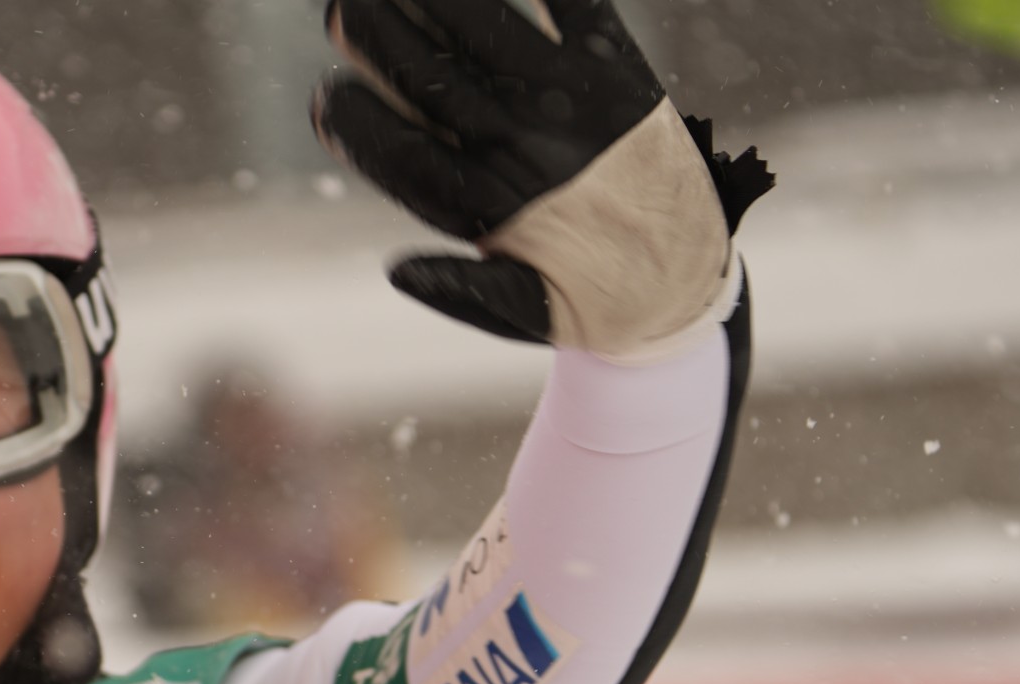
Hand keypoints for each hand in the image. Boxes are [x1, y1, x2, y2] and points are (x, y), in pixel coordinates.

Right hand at [313, 0, 771, 359]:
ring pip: (487, 31)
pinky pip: (572, 5)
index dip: (358, 126)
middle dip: (377, 39)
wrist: (695, 275)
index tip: (324, 100)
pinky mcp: (618, 70)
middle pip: (434, 82)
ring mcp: (578, 103)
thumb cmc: (596, 299)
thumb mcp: (529, 316)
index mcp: (499, 213)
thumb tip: (397, 270)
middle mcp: (533, 150)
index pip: (408, 159)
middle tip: (339, 10)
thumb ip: (464, 293)